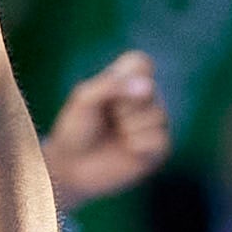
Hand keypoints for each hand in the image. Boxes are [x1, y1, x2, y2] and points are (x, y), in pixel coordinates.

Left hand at [41, 50, 170, 204]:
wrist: (71, 168)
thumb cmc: (76, 129)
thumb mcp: (84, 99)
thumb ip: (110, 85)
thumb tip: (147, 87)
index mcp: (128, 80)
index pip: (141, 63)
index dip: (125, 76)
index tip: (107, 89)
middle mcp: (146, 99)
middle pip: (148, 90)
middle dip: (121, 106)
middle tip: (107, 119)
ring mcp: (154, 123)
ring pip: (156, 115)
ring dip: (128, 127)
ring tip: (116, 135)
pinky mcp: (159, 149)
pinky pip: (160, 139)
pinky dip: (137, 144)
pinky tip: (126, 149)